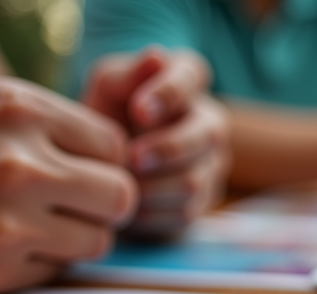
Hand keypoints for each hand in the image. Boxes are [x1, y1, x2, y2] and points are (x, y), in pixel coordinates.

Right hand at [0, 77, 135, 293]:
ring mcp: (7, 222)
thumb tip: (118, 162)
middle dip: (103, 205)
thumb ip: (48, 125)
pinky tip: (1, 247)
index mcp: (19, 109)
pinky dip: (39, 263)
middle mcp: (19, 163)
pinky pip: (56, 272)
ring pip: (97, 241)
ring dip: (76, 238)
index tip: (79, 173)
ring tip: (35, 226)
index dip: (101, 163)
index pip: (114, 146)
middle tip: (74, 208)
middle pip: (121, 196)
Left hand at [83, 48, 228, 238]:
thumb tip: (156, 57)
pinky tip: (128, 208)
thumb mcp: (108, 88)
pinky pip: (182, 213)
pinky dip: (150, 214)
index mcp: (188, 80)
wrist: (104, 164)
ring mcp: (212, 164)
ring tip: (121, 184)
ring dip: (151, 186)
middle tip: (132, 158)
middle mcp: (209, 121)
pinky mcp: (202, 201)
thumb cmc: (107, 115)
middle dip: (167, 149)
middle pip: (206, 136)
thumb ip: (129, 74)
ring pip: (193, 180)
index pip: (192, 77)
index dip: (168, 94)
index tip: (138, 111)